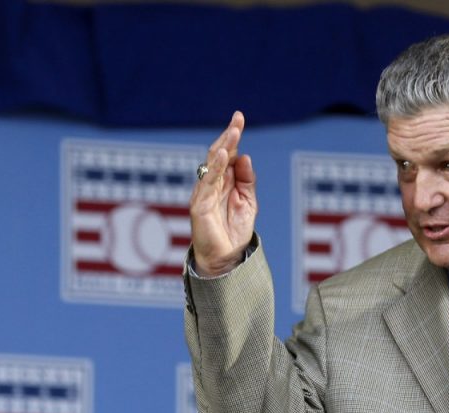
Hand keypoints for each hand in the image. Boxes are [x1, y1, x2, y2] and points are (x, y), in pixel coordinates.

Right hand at [190, 110, 256, 277]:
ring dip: (223, 147)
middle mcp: (212, 184)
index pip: (227, 155)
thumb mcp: (248, 202)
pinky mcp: (199, 205)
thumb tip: (244, 157)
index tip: (239, 118)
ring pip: (212, 165)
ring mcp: (204, 193)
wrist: (226, 259)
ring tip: (233, 132)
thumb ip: (247, 181)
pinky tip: (221, 155)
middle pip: (218, 155)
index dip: (233, 137)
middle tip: (237, 119)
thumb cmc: (235, 231)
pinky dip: (214, 168)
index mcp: (224, 182)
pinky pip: (207, 182)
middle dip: (228, 137)